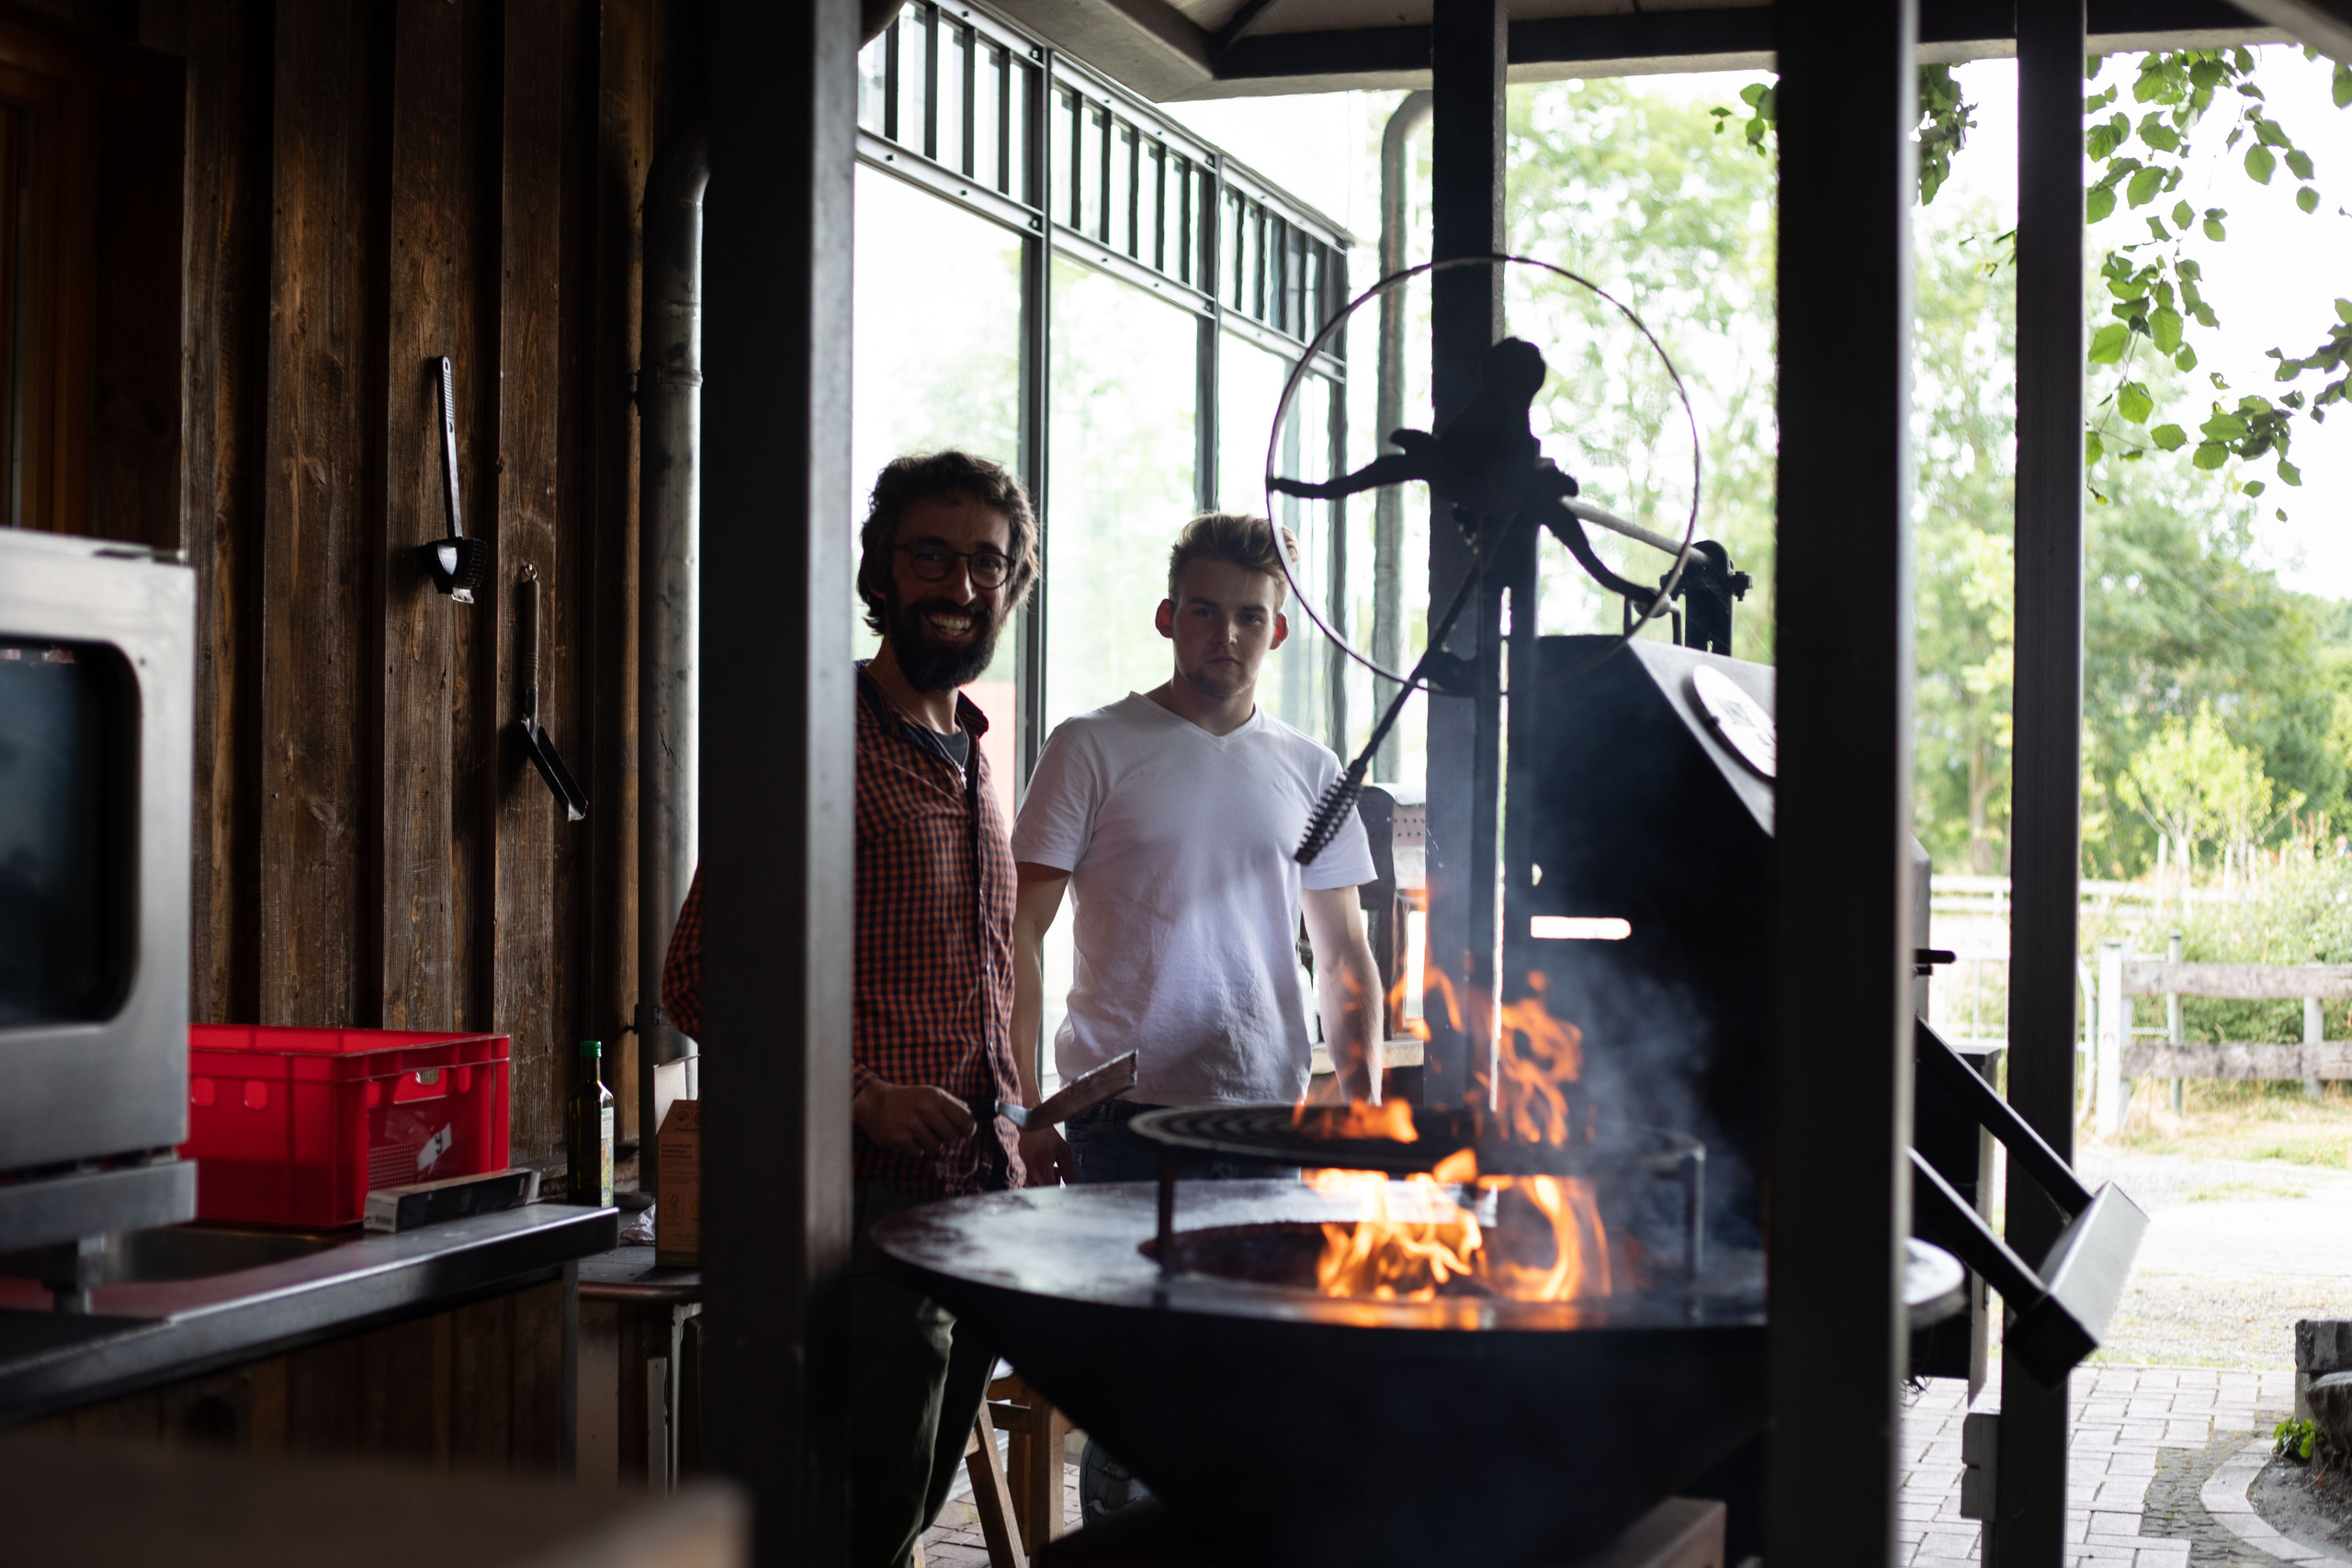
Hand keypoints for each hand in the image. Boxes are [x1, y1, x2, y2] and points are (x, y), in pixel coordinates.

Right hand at [853, 1080, 976, 1156]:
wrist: (874, 1102)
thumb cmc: (906, 1099)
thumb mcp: (929, 1093)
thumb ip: (950, 1104)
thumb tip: (971, 1117)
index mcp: (936, 1097)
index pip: (965, 1119)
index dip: (968, 1130)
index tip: (964, 1133)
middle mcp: (925, 1110)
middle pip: (951, 1137)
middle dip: (945, 1137)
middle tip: (933, 1130)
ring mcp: (912, 1125)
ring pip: (935, 1147)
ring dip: (928, 1144)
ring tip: (917, 1132)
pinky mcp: (900, 1139)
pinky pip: (918, 1153)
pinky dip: (914, 1148)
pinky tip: (907, 1137)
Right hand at [1018, 1123, 1076, 1186]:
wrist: (1022, 1119)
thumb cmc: (1043, 1133)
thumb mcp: (1062, 1149)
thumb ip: (1069, 1171)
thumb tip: (1072, 1186)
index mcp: (1042, 1171)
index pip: (1052, 1191)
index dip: (1057, 1186)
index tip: (1059, 1176)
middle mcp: (1027, 1176)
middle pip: (1041, 1191)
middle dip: (1048, 1182)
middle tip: (1052, 1167)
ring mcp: (1017, 1174)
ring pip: (1031, 1186)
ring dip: (1037, 1178)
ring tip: (1039, 1161)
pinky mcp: (1010, 1170)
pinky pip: (1022, 1180)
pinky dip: (1028, 1174)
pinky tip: (1030, 1161)